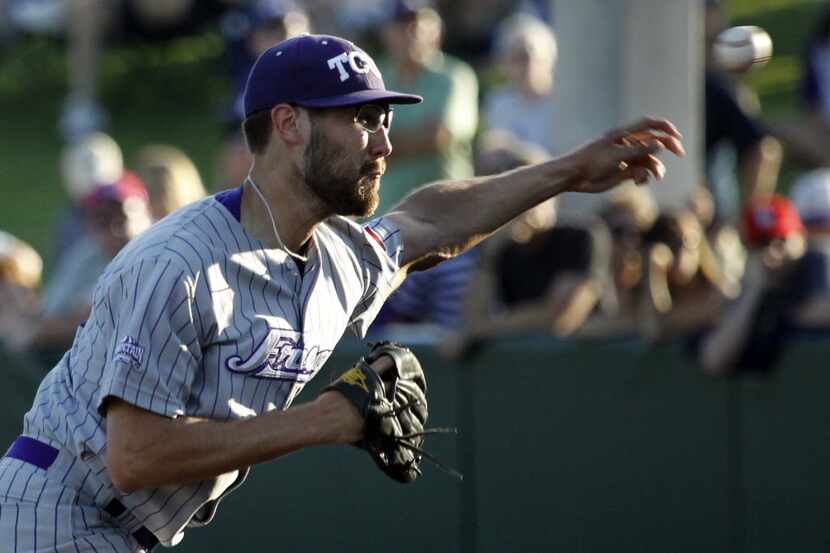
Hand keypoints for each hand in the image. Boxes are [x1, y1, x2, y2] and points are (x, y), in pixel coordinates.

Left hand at [564, 117, 684, 193]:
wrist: (574, 177)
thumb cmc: (591, 162)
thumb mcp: (616, 155)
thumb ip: (639, 151)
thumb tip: (661, 145)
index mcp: (624, 134)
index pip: (648, 125)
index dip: (664, 127)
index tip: (676, 135)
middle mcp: (627, 145)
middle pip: (654, 142)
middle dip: (668, 146)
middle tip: (680, 153)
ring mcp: (626, 159)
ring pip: (649, 160)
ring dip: (656, 168)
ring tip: (655, 177)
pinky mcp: (624, 172)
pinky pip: (641, 173)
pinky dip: (644, 177)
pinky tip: (639, 182)